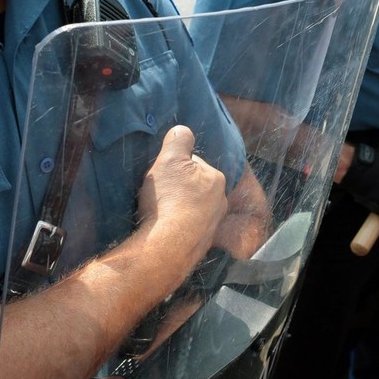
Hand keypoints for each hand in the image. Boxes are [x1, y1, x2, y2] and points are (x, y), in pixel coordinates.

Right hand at [137, 126, 227, 270]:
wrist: (166, 249)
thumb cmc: (167, 199)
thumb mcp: (169, 160)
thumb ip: (178, 141)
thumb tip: (183, 129)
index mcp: (216, 179)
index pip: (193, 164)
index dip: (174, 167)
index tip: (161, 176)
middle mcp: (220, 203)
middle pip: (195, 188)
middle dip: (179, 190)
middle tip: (158, 196)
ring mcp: (212, 227)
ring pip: (193, 211)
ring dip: (178, 210)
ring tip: (158, 215)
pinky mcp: (201, 247)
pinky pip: (188, 231)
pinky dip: (177, 229)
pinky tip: (163, 231)